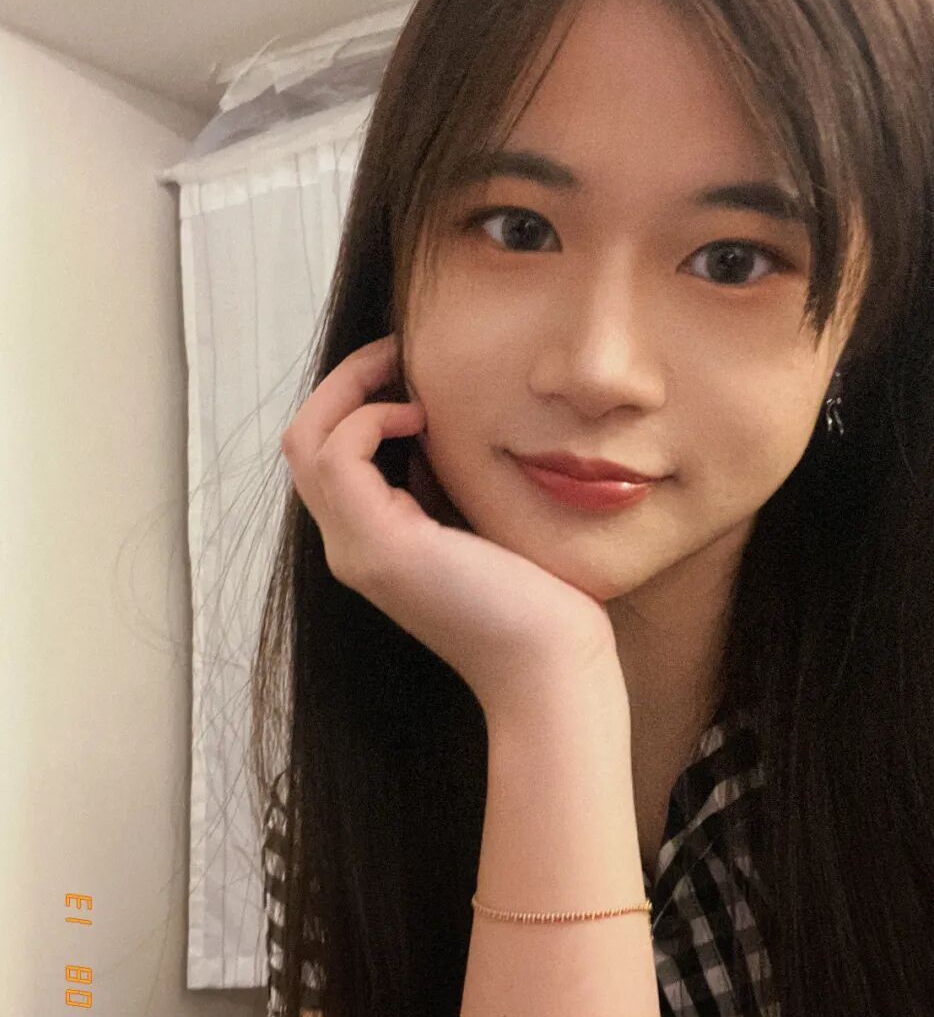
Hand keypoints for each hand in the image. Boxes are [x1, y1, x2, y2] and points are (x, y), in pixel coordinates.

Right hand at [279, 334, 620, 716]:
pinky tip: (421, 417)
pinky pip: (337, 455)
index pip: (327, 456)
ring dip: (352, 389)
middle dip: (344, 382)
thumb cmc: (534, 600)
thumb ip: (441, 486)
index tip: (408, 370)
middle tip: (396, 351)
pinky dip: (371, 419)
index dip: (356, 401)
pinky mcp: (380, 547)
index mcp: (373, 542)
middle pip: (302, 441)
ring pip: (306, 442)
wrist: (550, 666)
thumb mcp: (475, 522)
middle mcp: (350, 547)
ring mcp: (357, 550)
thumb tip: (432, 431)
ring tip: (405, 371)